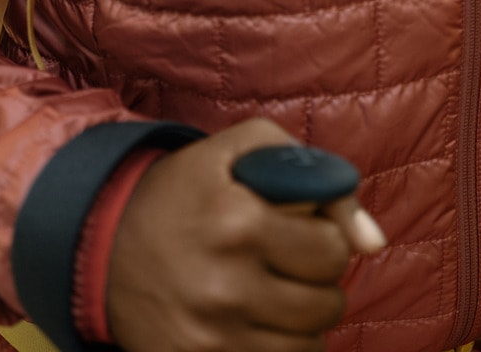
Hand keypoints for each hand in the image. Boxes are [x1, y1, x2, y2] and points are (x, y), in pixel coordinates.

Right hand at [106, 118, 384, 351]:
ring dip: (304, 318)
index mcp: (240, 224)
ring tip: (277, 290)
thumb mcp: (246, 148)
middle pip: (325, 304)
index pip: (332, 251)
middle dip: (319, 279)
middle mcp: (227, 286)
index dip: (328, 238)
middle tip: (292, 261)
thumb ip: (319, 174)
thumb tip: (374, 241)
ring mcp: (212, 337)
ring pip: (307, 346)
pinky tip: (259, 320)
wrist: (106, 240)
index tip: (305, 231)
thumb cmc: (191, 187)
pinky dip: (280, 348)